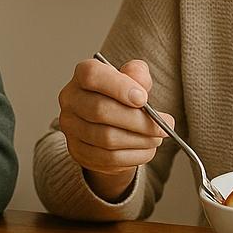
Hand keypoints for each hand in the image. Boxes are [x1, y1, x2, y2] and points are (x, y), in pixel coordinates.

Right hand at [57, 58, 170, 190]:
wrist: (108, 123)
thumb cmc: (120, 96)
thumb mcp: (132, 79)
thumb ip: (137, 75)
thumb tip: (140, 83)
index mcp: (82, 75)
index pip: (92, 76)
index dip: (119, 87)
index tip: (143, 98)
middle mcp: (71, 100)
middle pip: (100, 111)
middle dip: (137, 120)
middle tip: (162, 126)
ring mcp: (71, 128)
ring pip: (106, 138)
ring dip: (139, 140)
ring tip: (157, 137)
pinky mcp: (78, 151)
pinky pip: (108, 158)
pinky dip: (133, 155)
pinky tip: (146, 149)